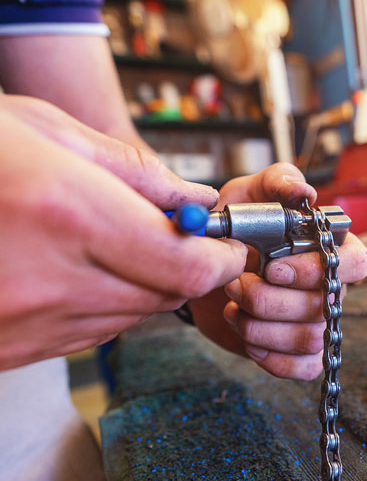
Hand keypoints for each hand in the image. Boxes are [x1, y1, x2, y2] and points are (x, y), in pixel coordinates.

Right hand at [0, 98, 246, 369]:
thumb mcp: (42, 130)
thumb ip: (133, 171)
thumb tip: (196, 202)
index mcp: (63, 212)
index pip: (185, 264)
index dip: (220, 259)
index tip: (229, 246)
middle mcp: (45, 279)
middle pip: (164, 297)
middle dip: (187, 269)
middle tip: (185, 241)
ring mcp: (20, 323)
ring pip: (129, 318)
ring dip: (145, 286)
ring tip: (121, 246)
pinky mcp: (4, 349)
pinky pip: (87, 336)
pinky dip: (103, 305)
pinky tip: (79, 270)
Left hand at [190, 164, 366, 379]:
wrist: (205, 269)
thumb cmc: (236, 228)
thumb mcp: (249, 195)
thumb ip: (277, 183)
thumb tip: (304, 193)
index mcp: (331, 250)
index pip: (356, 264)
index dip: (316, 271)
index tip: (272, 268)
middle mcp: (331, 287)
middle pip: (324, 307)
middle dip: (271, 300)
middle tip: (235, 284)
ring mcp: (317, 322)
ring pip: (310, 338)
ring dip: (262, 327)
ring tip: (232, 307)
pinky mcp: (298, 351)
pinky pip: (304, 368)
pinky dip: (272, 357)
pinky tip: (247, 338)